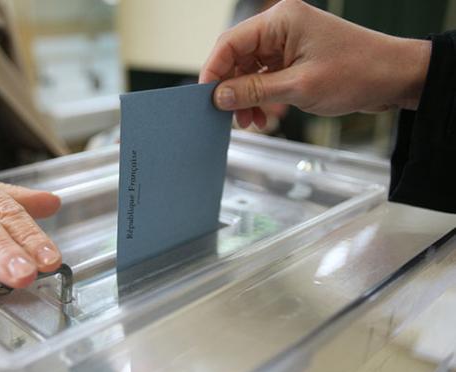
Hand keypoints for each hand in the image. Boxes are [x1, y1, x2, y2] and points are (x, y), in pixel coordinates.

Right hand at [200, 0, 431, 127]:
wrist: (394, 77)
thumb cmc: (356, 72)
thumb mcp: (298, 86)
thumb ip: (254, 90)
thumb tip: (218, 96)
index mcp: (280, 20)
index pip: (230, 43)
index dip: (213, 72)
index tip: (205, 99)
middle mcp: (280, 27)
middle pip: (236, 57)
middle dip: (231, 89)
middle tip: (230, 117)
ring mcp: (287, 42)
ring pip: (249, 69)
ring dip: (245, 97)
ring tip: (251, 122)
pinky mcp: (293, 57)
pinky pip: (264, 76)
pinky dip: (260, 97)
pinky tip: (263, 116)